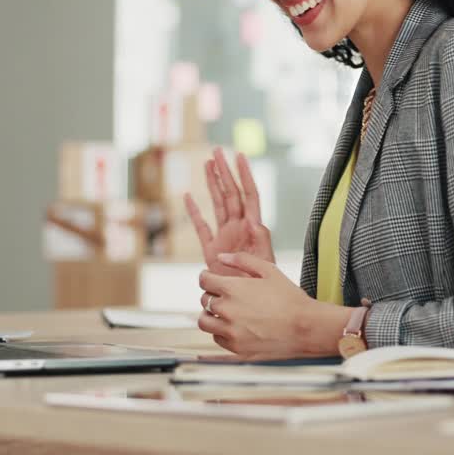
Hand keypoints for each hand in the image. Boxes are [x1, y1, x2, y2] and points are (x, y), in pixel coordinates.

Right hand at [184, 147, 274, 276]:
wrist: (250, 304)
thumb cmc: (263, 285)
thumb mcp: (264, 261)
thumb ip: (260, 242)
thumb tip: (256, 224)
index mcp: (253, 227)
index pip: (249, 194)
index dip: (244, 174)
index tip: (239, 155)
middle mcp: (239, 228)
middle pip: (231, 193)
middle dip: (225, 172)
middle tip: (217, 151)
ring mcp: (225, 237)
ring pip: (218, 204)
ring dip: (213, 184)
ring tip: (208, 163)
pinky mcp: (212, 250)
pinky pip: (201, 227)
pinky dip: (194, 212)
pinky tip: (188, 196)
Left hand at [197, 253, 349, 359]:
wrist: (306, 328)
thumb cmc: (291, 298)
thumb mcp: (269, 270)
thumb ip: (242, 260)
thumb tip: (221, 257)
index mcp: (232, 289)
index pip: (204, 281)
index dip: (207, 277)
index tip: (212, 279)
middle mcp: (227, 311)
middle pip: (204, 300)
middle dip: (212, 295)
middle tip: (225, 296)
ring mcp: (230, 332)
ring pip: (205, 322)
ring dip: (210, 315)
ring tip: (223, 314)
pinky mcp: (236, 349)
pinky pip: (217, 339)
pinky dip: (221, 332)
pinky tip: (234, 327)